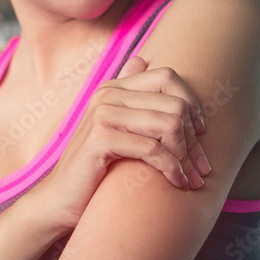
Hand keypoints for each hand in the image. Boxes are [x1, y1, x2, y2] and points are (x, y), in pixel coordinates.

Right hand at [27, 56, 210, 231]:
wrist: (59, 200)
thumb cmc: (94, 169)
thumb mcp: (114, 129)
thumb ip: (130, 97)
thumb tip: (140, 59)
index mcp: (113, 88)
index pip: (167, 77)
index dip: (192, 103)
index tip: (200, 134)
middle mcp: (106, 95)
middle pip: (174, 104)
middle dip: (194, 140)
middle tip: (200, 168)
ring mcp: (101, 115)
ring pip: (168, 124)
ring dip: (187, 157)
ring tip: (192, 178)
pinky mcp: (99, 140)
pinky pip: (152, 148)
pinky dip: (171, 168)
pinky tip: (177, 182)